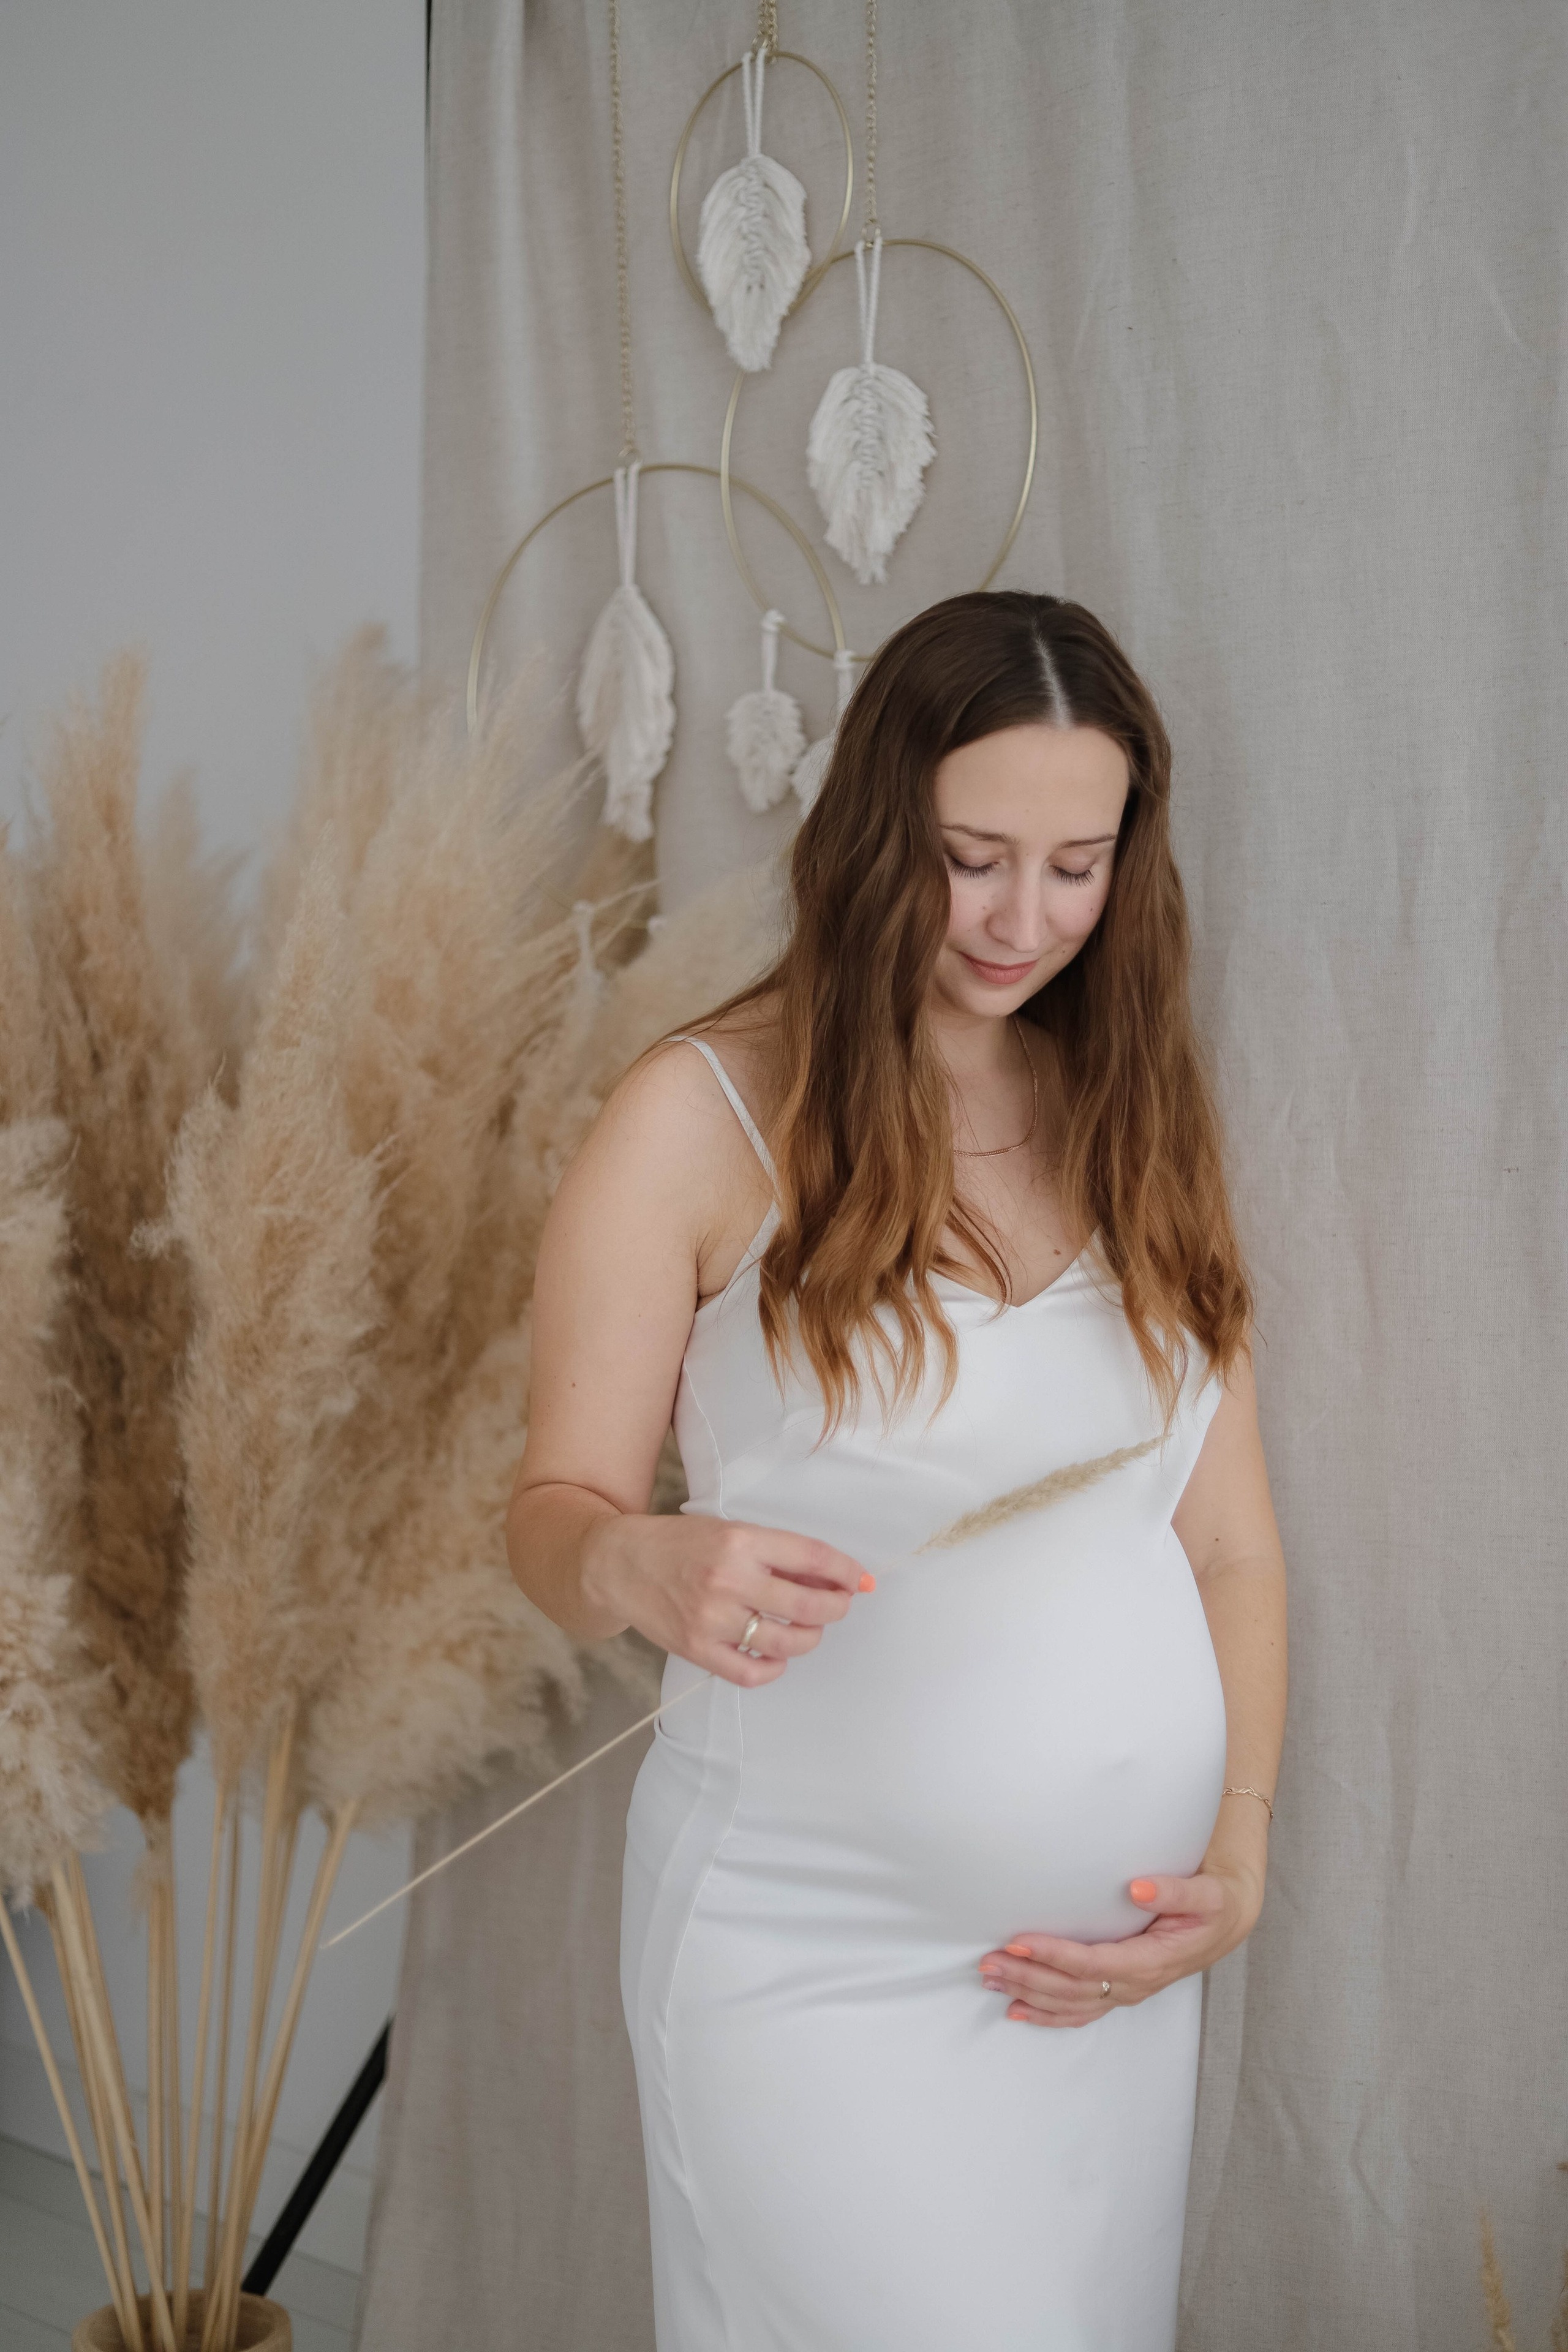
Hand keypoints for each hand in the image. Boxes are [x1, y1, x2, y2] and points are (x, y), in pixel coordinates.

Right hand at [581, 1511, 873, 1688]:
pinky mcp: (695, 1648)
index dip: (845, 1571)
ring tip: (809, 1629)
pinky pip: (751, 1672)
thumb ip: (776, 1552)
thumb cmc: (679, 1544)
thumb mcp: (729, 1531)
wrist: (619, 1565)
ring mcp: (711, 1619)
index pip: (811, 1556)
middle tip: (838, 1605)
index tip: (861, 1580)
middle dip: (835, 1607)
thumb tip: (830, 1574)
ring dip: (810, 1638)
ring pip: (786, 1642)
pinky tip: (776, 1654)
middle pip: (807, 1605)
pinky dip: (774, 1667)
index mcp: (740, 1541)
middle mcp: (728, 1580)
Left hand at [977, 1854, 1264, 2026]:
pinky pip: (1079, 2011)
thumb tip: (1138, 1887)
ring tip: (991, 1978)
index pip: (1093, 1964)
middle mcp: (1134, 1984)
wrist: (1226, 1922)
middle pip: (1072, 1989)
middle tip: (989, 1962)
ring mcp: (1125, 1992)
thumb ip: (1176, 1892)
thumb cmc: (1214, 1905)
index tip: (1020, 1942)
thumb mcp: (1207, 1895)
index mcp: (1151, 1961)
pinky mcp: (1119, 1990)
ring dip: (1028, 1994)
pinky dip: (1046, 2014)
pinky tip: (1018, 2010)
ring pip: (1070, 2003)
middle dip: (1028, 1977)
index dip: (1055, 1956)